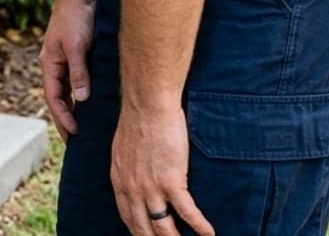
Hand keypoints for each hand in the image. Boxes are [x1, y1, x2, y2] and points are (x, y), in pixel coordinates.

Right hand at [39, 0, 95, 139]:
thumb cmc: (75, 18)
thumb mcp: (77, 46)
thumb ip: (78, 72)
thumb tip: (81, 98)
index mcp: (50, 64)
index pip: (53, 98)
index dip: (62, 117)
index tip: (74, 134)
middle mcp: (54, 64)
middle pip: (58, 97)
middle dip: (65, 118)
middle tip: (75, 139)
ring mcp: (64, 60)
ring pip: (67, 90)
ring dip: (73, 107)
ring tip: (84, 126)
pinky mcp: (76, 54)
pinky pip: (76, 80)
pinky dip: (82, 93)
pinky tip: (92, 102)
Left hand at [110, 103, 212, 235]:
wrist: (147, 106)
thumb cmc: (138, 121)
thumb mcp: (123, 150)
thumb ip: (128, 169)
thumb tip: (134, 177)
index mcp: (120, 181)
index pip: (128, 217)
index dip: (139, 232)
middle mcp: (132, 189)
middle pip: (143, 229)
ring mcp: (150, 187)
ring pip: (163, 227)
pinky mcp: (171, 181)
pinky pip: (187, 212)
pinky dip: (200, 226)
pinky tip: (209, 234)